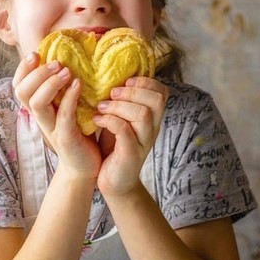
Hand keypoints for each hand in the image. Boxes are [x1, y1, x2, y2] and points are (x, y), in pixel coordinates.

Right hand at [13, 53, 100, 179]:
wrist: (85, 168)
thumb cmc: (80, 135)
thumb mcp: (68, 109)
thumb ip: (64, 92)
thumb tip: (70, 62)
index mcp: (39, 110)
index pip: (19, 86)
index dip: (23, 69)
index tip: (36, 54)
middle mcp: (40, 119)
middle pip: (22, 92)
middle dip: (36, 72)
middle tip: (56, 62)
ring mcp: (51, 129)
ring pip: (36, 103)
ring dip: (49, 83)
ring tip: (65, 71)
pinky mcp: (66, 138)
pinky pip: (63, 115)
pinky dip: (69, 97)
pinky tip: (77, 85)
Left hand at [93, 76, 168, 197]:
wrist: (115, 182)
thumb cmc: (116, 149)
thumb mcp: (123, 121)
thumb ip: (125, 104)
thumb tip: (113, 78)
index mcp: (152, 119)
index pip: (162, 93)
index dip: (145, 82)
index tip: (124, 83)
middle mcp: (152, 129)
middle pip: (156, 100)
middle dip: (132, 92)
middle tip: (111, 93)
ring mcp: (143, 142)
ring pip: (142, 113)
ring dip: (118, 106)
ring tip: (101, 107)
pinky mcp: (130, 154)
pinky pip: (124, 130)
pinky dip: (108, 120)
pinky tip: (96, 120)